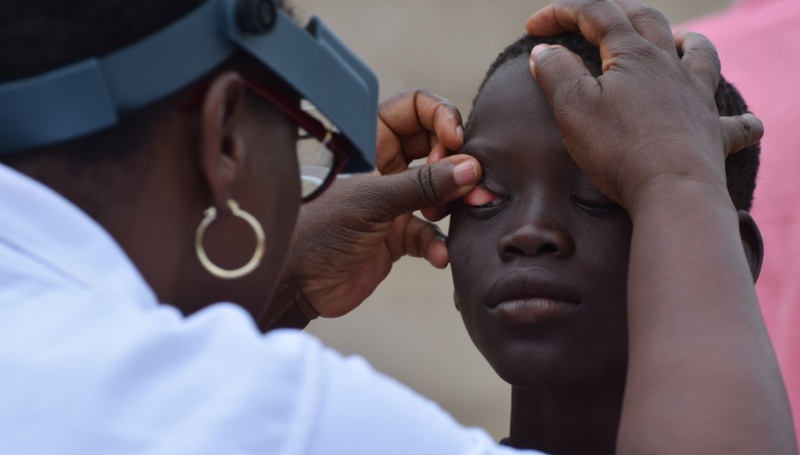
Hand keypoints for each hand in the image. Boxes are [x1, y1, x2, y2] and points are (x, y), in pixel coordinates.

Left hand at [261, 90, 480, 327]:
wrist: (296, 283)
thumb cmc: (318, 230)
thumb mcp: (372, 201)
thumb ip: (423, 185)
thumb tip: (471, 169)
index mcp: (370, 141)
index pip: (415, 108)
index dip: (441, 116)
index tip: (454, 141)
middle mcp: (385, 166)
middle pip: (436, 146)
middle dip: (456, 161)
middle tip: (465, 180)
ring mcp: (393, 201)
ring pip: (440, 189)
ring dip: (452, 201)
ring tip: (450, 213)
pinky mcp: (398, 236)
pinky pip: (431, 232)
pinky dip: (438, 243)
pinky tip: (439, 255)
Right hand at [525, 0, 762, 209]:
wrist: (673, 189)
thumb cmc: (619, 148)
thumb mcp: (573, 107)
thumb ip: (556, 73)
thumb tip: (545, 50)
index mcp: (633, 54)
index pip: (596, 15)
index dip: (563, 12)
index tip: (534, 26)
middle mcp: (669, 66)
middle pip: (647, 20)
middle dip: (615, 10)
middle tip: (591, 16)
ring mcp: (697, 97)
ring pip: (700, 53)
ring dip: (688, 41)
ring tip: (680, 40)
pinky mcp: (713, 133)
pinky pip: (736, 123)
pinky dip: (741, 120)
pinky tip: (746, 121)